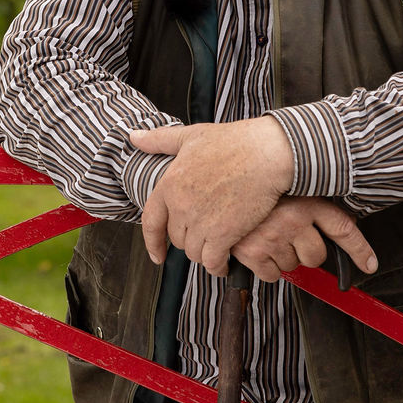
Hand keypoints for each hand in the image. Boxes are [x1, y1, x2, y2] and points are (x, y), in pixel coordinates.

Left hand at [130, 117, 295, 276]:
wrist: (266, 153)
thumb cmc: (234, 142)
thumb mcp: (191, 135)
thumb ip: (160, 140)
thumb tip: (135, 137)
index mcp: (170, 184)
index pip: (152, 222)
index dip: (152, 242)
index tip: (157, 254)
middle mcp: (181, 206)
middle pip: (177, 238)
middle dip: (190, 239)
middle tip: (206, 234)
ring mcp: (201, 222)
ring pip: (194, 252)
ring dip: (204, 253)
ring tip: (217, 247)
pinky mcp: (224, 234)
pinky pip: (213, 261)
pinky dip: (217, 266)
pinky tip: (224, 263)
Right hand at [230, 197, 376, 282]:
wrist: (218, 180)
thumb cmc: (255, 188)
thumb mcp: (289, 188)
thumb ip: (314, 206)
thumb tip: (342, 227)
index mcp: (306, 200)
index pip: (343, 229)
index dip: (360, 250)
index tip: (369, 264)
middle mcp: (292, 218)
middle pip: (317, 256)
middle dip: (306, 252)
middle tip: (290, 237)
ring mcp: (272, 236)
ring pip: (293, 267)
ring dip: (284, 257)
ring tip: (269, 236)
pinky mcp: (252, 252)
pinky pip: (272, 275)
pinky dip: (266, 267)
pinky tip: (258, 248)